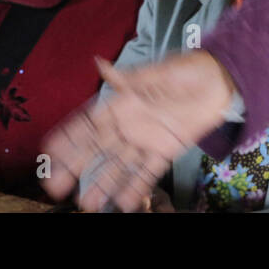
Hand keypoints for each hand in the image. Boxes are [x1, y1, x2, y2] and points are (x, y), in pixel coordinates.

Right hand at [42, 51, 236, 211]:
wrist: (221, 81)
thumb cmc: (187, 70)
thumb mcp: (157, 71)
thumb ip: (128, 77)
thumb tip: (99, 65)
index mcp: (122, 103)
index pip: (88, 123)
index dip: (68, 137)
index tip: (47, 151)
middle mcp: (129, 124)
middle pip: (97, 149)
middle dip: (75, 167)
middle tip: (54, 186)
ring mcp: (146, 139)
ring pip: (119, 165)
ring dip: (103, 183)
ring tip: (87, 203)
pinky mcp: (167, 150)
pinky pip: (148, 171)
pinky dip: (137, 187)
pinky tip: (124, 203)